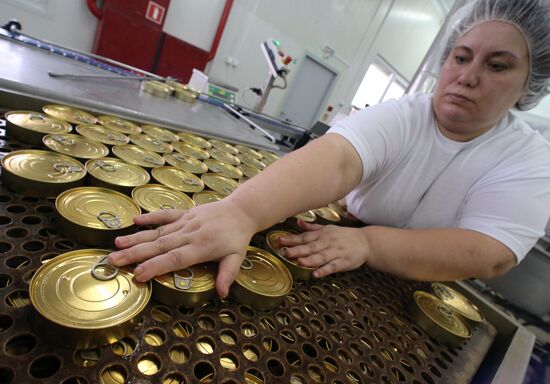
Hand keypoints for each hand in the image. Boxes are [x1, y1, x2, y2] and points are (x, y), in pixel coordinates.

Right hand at [107, 199, 258, 297]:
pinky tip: (135, 220)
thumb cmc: (237, 237)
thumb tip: (222, 294)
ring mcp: (186, 222)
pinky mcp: (185, 213)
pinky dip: (151, 217)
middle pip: (160, 245)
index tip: (137, 275)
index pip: (175, 259)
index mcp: (202, 247)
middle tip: (114, 261)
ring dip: (137, 238)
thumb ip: (227, 275)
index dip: (156, 266)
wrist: (241, 210)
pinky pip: (166, 214)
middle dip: (136, 254)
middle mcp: (190, 233)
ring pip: (158, 231)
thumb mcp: (236, 258)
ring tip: (117, 245)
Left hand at [278, 220, 369, 277]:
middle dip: (297, 250)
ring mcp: (336, 252)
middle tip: (285, 252)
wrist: (366, 242)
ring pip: (321, 257)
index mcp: (322, 234)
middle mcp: (328, 242)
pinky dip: (324, 270)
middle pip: (311, 247)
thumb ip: (312, 228)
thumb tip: (297, 222)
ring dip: (310, 259)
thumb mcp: (328, 229)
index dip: (291, 239)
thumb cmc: (344, 235)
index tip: (279, 240)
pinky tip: (316, 274)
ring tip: (299, 262)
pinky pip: (333, 267)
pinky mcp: (344, 262)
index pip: (304, 237)